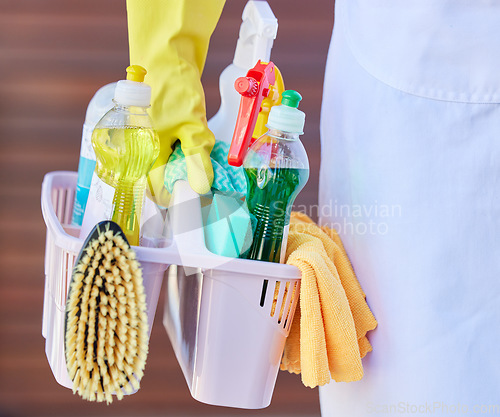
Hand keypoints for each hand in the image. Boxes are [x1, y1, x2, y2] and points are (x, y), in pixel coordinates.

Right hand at [126, 0, 225, 204]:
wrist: (166, 55)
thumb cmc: (174, 87)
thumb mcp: (191, 123)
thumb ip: (197, 156)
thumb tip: (201, 187)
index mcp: (143, 153)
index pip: (158, 191)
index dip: (180, 198)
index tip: (201, 199)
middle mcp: (139, 151)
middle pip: (162, 181)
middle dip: (185, 182)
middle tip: (208, 180)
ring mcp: (147, 142)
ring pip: (167, 167)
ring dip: (187, 168)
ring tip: (205, 162)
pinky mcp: (155, 134)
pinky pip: (168, 152)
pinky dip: (184, 154)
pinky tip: (196, 147)